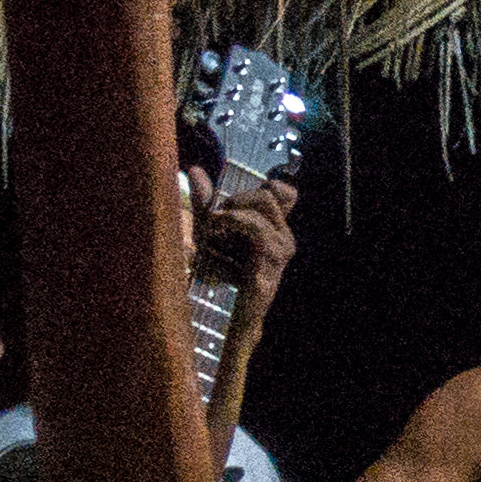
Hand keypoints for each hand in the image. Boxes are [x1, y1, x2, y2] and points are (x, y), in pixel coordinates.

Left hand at [187, 166, 298, 297]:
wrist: (227, 312)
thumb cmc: (220, 272)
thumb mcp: (209, 230)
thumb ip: (204, 200)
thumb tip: (195, 169)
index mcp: (275, 229)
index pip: (286, 193)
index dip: (264, 187)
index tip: (235, 204)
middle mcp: (284, 237)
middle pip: (269, 193)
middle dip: (237, 199)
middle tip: (217, 220)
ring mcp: (281, 249)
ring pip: (264, 202)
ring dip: (232, 210)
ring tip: (212, 230)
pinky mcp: (271, 260)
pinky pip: (256, 225)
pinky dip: (231, 221)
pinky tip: (213, 232)